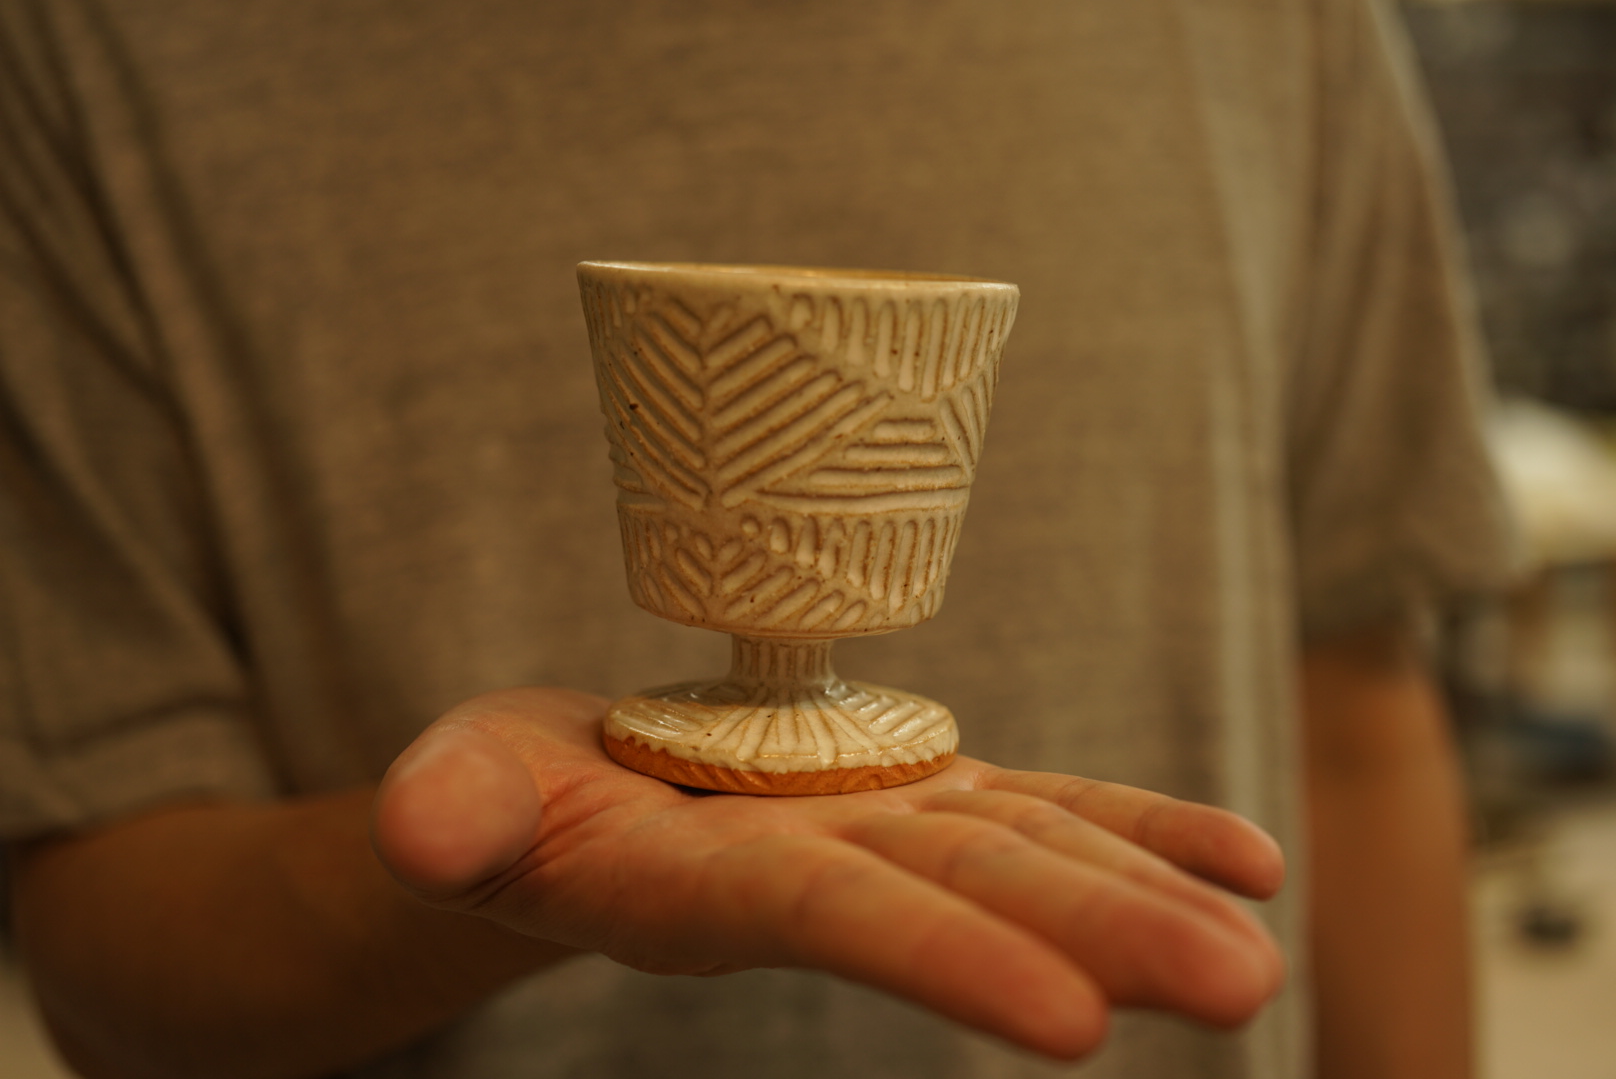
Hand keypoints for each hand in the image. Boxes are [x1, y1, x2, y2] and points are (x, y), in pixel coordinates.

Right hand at [372, 687, 1285, 1059]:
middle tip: (1242, 986)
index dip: (943, 956)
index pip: (834, 918)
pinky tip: (1247, 854)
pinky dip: (1138, 826)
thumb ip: (452, 810)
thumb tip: (420, 832)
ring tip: (1261, 936)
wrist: (575, 806)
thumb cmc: (502, 803)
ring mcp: (879, 830)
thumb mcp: (457, 792)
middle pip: (967, 893)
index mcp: (704, 883)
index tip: (1071, 1020)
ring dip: (1144, 892)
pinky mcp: (914, 791)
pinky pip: (1042, 806)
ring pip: (1024, 851)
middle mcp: (816, 870)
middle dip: (1097, 936)